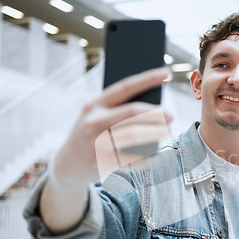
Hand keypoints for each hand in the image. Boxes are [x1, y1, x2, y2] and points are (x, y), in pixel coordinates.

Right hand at [54, 67, 171, 186]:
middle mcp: (94, 121)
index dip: (147, 79)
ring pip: (134, 135)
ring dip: (155, 134)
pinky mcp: (101, 162)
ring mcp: (96, 142)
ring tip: (166, 133)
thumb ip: (119, 110)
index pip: (125, 87)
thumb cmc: (90, 136)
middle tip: (171, 116)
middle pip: (132, 112)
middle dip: (156, 113)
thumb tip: (155, 108)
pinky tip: (152, 155)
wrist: (67, 165)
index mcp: (94, 105)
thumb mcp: (96, 117)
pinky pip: (131, 158)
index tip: (166, 73)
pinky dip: (145, 157)